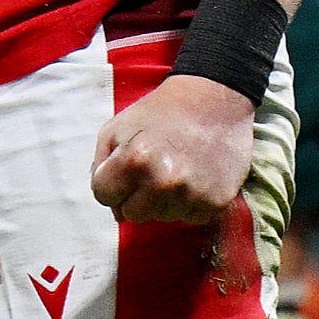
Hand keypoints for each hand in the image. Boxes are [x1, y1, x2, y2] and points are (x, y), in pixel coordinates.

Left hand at [91, 74, 254, 224]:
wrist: (216, 100)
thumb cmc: (163, 111)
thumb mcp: (118, 125)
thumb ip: (101, 163)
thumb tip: (110, 204)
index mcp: (134, 159)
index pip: (104, 196)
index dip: (111, 183)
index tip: (124, 171)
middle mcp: (162, 182)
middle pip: (132, 214)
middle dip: (136, 195)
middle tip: (151, 170)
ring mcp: (191, 194)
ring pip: (161, 218)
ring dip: (162, 201)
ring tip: (175, 170)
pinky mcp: (216, 202)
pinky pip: (189, 218)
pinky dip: (188, 203)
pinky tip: (193, 178)